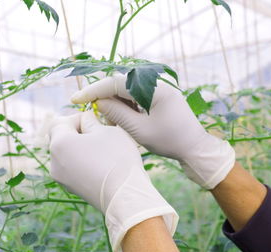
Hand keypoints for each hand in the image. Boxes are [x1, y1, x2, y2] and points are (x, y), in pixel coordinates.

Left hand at [48, 111, 177, 251]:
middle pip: (61, 138)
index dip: (77, 117)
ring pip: (67, 154)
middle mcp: (54, 162)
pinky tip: (102, 164)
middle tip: (100, 133)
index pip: (59, 121)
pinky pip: (73, 168)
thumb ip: (91, 121)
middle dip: (78, 132)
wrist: (124, 195)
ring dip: (81, 147)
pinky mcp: (72, 189)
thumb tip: (86, 119)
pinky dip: (83, 162)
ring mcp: (62, 178)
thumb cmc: (116, 158)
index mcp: (59, 144)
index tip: (94, 120)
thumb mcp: (106, 131)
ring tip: (102, 149)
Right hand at [71, 75, 234, 188]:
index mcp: (154, 88)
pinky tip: (123, 121)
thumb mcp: (140, 130)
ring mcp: (158, 90)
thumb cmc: (170, 141)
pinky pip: (136, 98)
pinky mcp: (158, 98)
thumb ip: (117, 113)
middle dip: (105, 99)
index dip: (94, 90)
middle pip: (121, 85)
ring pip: (127, 92)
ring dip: (115, 105)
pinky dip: (126, 108)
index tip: (76, 99)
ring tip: (112, 124)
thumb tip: (99, 102)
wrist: (194, 148)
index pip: (117, 83)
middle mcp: (156, 84)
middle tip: (97, 117)